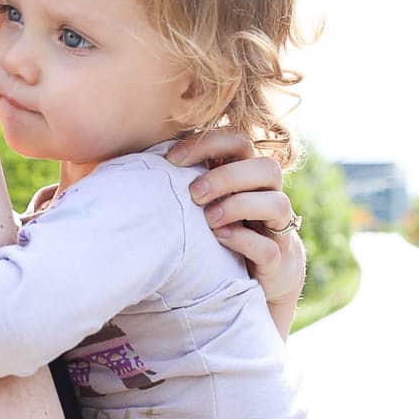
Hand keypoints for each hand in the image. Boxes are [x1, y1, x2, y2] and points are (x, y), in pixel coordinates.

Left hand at [167, 128, 304, 309]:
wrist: (258, 276)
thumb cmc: (220, 228)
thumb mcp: (204, 201)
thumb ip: (187, 180)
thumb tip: (140, 163)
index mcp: (248, 175)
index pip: (239, 142)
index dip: (208, 144)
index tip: (172, 160)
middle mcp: (268, 197)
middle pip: (268, 168)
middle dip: (227, 177)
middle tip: (194, 194)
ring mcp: (276, 228)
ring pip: (278, 204)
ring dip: (239, 206)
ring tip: (208, 220)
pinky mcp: (278, 260)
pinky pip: (269, 247)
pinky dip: (243, 240)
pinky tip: (219, 239)